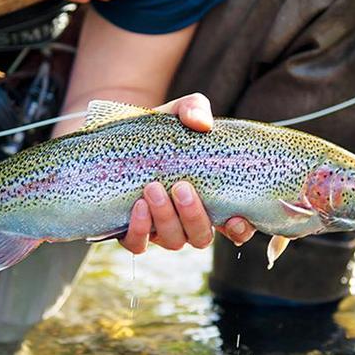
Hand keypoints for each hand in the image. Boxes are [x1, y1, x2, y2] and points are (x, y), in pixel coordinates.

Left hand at [119, 94, 256, 253]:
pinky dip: (140, 230)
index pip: (235, 227)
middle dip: (193, 216)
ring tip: (153, 188)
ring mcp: (161, 230)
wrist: (114, 137)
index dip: (240, 230)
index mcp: (211, 200)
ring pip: (173, 241)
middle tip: (181, 187)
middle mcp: (188, 221)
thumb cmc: (159, 130)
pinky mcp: (132, 233)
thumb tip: (202, 123)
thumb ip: (194, 109)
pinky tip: (138, 206)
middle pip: (200, 237)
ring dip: (166, 218)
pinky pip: (138, 244)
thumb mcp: (177, 114)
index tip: (235, 218)